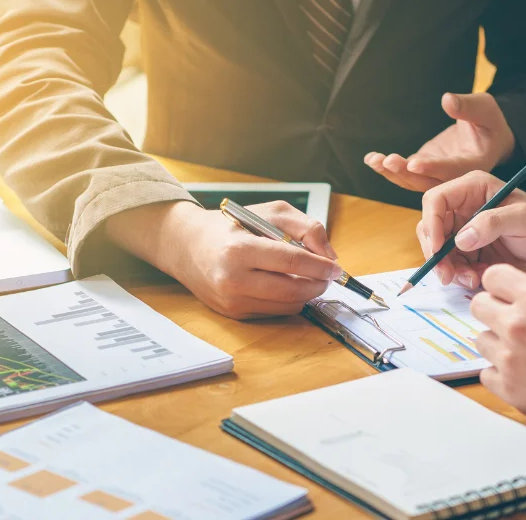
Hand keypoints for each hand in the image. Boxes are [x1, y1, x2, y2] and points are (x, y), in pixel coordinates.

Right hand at [107, 200, 340, 319]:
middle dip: (318, 284)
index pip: (291, 261)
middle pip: (292, 290)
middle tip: (327, 276)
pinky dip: (288, 300)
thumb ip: (305, 227)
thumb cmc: (232, 226)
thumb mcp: (269, 212)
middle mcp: (232, 279)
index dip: (320, 266)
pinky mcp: (233, 313)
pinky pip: (274, 312)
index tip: (336, 268)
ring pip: (287, 305)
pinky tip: (286, 284)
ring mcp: (232, 300)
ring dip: (306, 294)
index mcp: (239, 249)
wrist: (188, 246)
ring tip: (308, 278)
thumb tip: (329, 256)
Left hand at [364, 92, 515, 191]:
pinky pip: (405, 173)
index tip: (413, 162)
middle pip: (427, 182)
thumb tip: (447, 100)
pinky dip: (388, 168)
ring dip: (391, 173)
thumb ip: (468, 107)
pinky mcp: (424, 169)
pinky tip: (372, 159)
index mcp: (472, 164)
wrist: (486, 137)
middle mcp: (453, 176)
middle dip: (405, 173)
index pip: (451, 169)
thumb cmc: (489, 121)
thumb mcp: (485, 108)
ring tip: (374, 160)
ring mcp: (436, 174)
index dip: (432, 167)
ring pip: (412, 181)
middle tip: (388, 160)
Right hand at [416, 170, 525, 289]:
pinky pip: (451, 265)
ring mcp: (464, 230)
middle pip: (430, 228)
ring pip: (438, 250)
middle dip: (435, 253)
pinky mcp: (468, 252)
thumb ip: (492, 223)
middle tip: (446, 275)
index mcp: (472, 189)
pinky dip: (459, 276)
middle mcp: (462, 208)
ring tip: (470, 279)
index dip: (432, 224)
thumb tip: (461, 239)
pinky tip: (476, 279)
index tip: (439, 249)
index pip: (436, 201)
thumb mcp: (523, 219)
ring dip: (448, 268)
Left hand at [471, 264, 525, 428]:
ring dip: (497, 344)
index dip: (499, 285)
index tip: (505, 294)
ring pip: (481, 340)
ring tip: (524, 353)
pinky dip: (500, 374)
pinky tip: (523, 374)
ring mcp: (508, 357)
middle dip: (493, 311)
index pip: (492, 276)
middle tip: (511, 323)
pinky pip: (486, 372)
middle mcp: (516, 324)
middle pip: (478, 305)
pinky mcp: (506, 386)